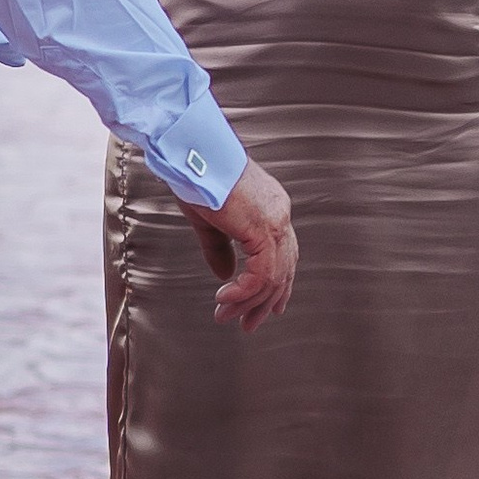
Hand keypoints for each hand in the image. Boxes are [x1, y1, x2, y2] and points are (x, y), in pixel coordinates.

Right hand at [182, 155, 295, 329]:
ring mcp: (276, 221)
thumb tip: (223, 275)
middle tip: (248, 323)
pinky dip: (244, 292)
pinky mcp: (264, 228)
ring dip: (249, 302)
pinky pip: (261, 273)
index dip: (277, 285)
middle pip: (284, 269)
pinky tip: (225, 299)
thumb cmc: (196, 176)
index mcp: (272, 209)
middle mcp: (280, 215)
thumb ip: (219, 249)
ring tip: (226, 315)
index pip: (285, 255)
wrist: (193, 155)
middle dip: (265, 302)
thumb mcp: (210, 221)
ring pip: (273, 277)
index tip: (267, 307)